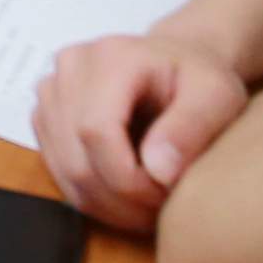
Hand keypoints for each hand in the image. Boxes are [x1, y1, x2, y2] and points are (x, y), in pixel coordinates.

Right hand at [35, 29, 248, 234]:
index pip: (96, 132)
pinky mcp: (45, 117)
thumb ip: (192, 127)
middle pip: (78, 160)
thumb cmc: (198, 79)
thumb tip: (158, 170)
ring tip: (149, 201)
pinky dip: (94, 197)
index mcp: (110, 57)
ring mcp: (51, 93)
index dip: (129, 180)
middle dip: (122, 200)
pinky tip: (127, 195)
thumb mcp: (217, 96)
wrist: (175, 65)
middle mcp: (70, 69)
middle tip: (163, 205)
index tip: (166, 194)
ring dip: (109, 204)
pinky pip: (60, 173)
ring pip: (66, 173)